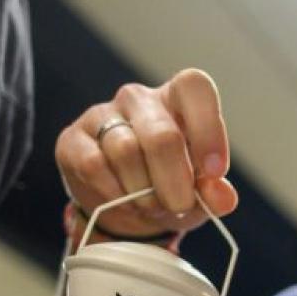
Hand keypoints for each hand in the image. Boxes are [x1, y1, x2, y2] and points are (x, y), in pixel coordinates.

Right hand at [55, 68, 238, 238]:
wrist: (122, 209)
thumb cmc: (169, 190)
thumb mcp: (199, 196)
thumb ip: (215, 194)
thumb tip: (223, 197)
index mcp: (177, 99)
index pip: (194, 86)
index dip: (208, 128)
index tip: (214, 172)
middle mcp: (139, 99)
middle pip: (161, 135)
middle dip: (174, 182)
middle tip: (178, 206)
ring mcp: (102, 115)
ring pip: (126, 152)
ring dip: (143, 192)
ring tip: (150, 206)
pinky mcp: (73, 140)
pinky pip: (94, 165)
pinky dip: (114, 194)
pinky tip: (123, 202)